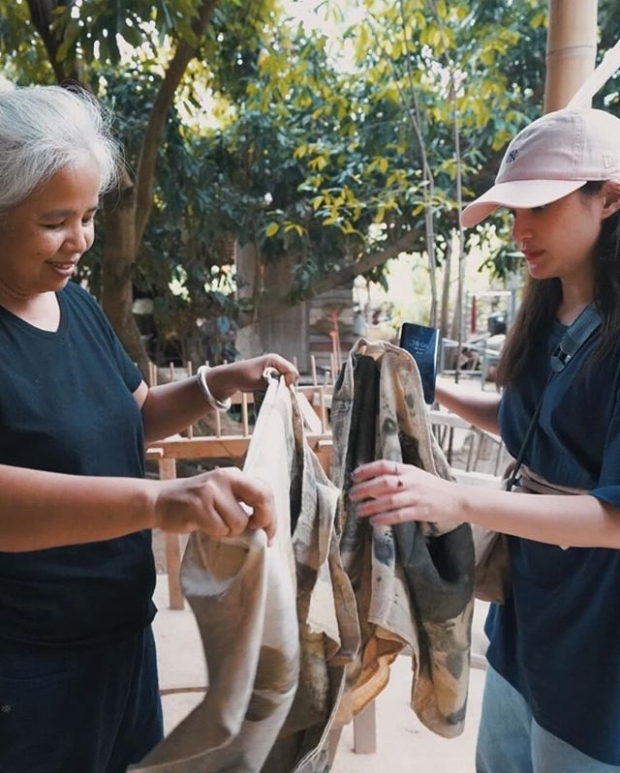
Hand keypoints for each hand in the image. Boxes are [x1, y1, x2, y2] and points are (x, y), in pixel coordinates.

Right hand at [153, 466, 275, 542]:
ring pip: (239, 523)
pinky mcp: (198, 505)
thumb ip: (242, 502)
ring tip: (213, 524)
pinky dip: (214, 534)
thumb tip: (267, 527)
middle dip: (263, 520)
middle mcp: (225, 477)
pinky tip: (202, 525)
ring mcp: (211, 490)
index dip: (271, 515)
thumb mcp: (221, 494)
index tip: (270, 534)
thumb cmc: (195, 503)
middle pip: (262, 497)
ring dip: (229, 532)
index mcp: (234, 475)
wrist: (159, 501)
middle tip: (255, 533)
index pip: (265, 491)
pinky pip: (220, 530)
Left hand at [206, 354, 298, 400]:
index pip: (292, 371)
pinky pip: (282, 382)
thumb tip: (282, 389)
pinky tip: (270, 390)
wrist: (232, 377)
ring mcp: (275, 368)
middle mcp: (277, 362)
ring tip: (270, 390)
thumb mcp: (258, 381)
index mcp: (274, 359)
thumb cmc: (242, 376)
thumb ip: (272, 384)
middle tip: (275, 390)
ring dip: (282, 387)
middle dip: (286, 384)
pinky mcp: (273, 375)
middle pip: (292, 375)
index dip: (289, 381)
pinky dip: (278, 387)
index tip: (280, 388)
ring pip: (288, 379)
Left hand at [349, 459, 461, 526]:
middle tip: (352, 495)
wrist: (457, 499)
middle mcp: (411, 480)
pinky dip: (385, 518)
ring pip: (389, 500)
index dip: (367, 470)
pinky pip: (399, 515)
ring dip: (371, 506)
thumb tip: (372, 482)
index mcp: (408, 469)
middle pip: (383, 482)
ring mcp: (416, 495)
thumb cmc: (432, 487)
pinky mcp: (421, 510)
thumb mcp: (415, 475)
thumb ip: (397, 477)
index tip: (354, 476)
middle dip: (364, 489)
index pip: (384, 465)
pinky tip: (374, 521)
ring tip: (359, 511)